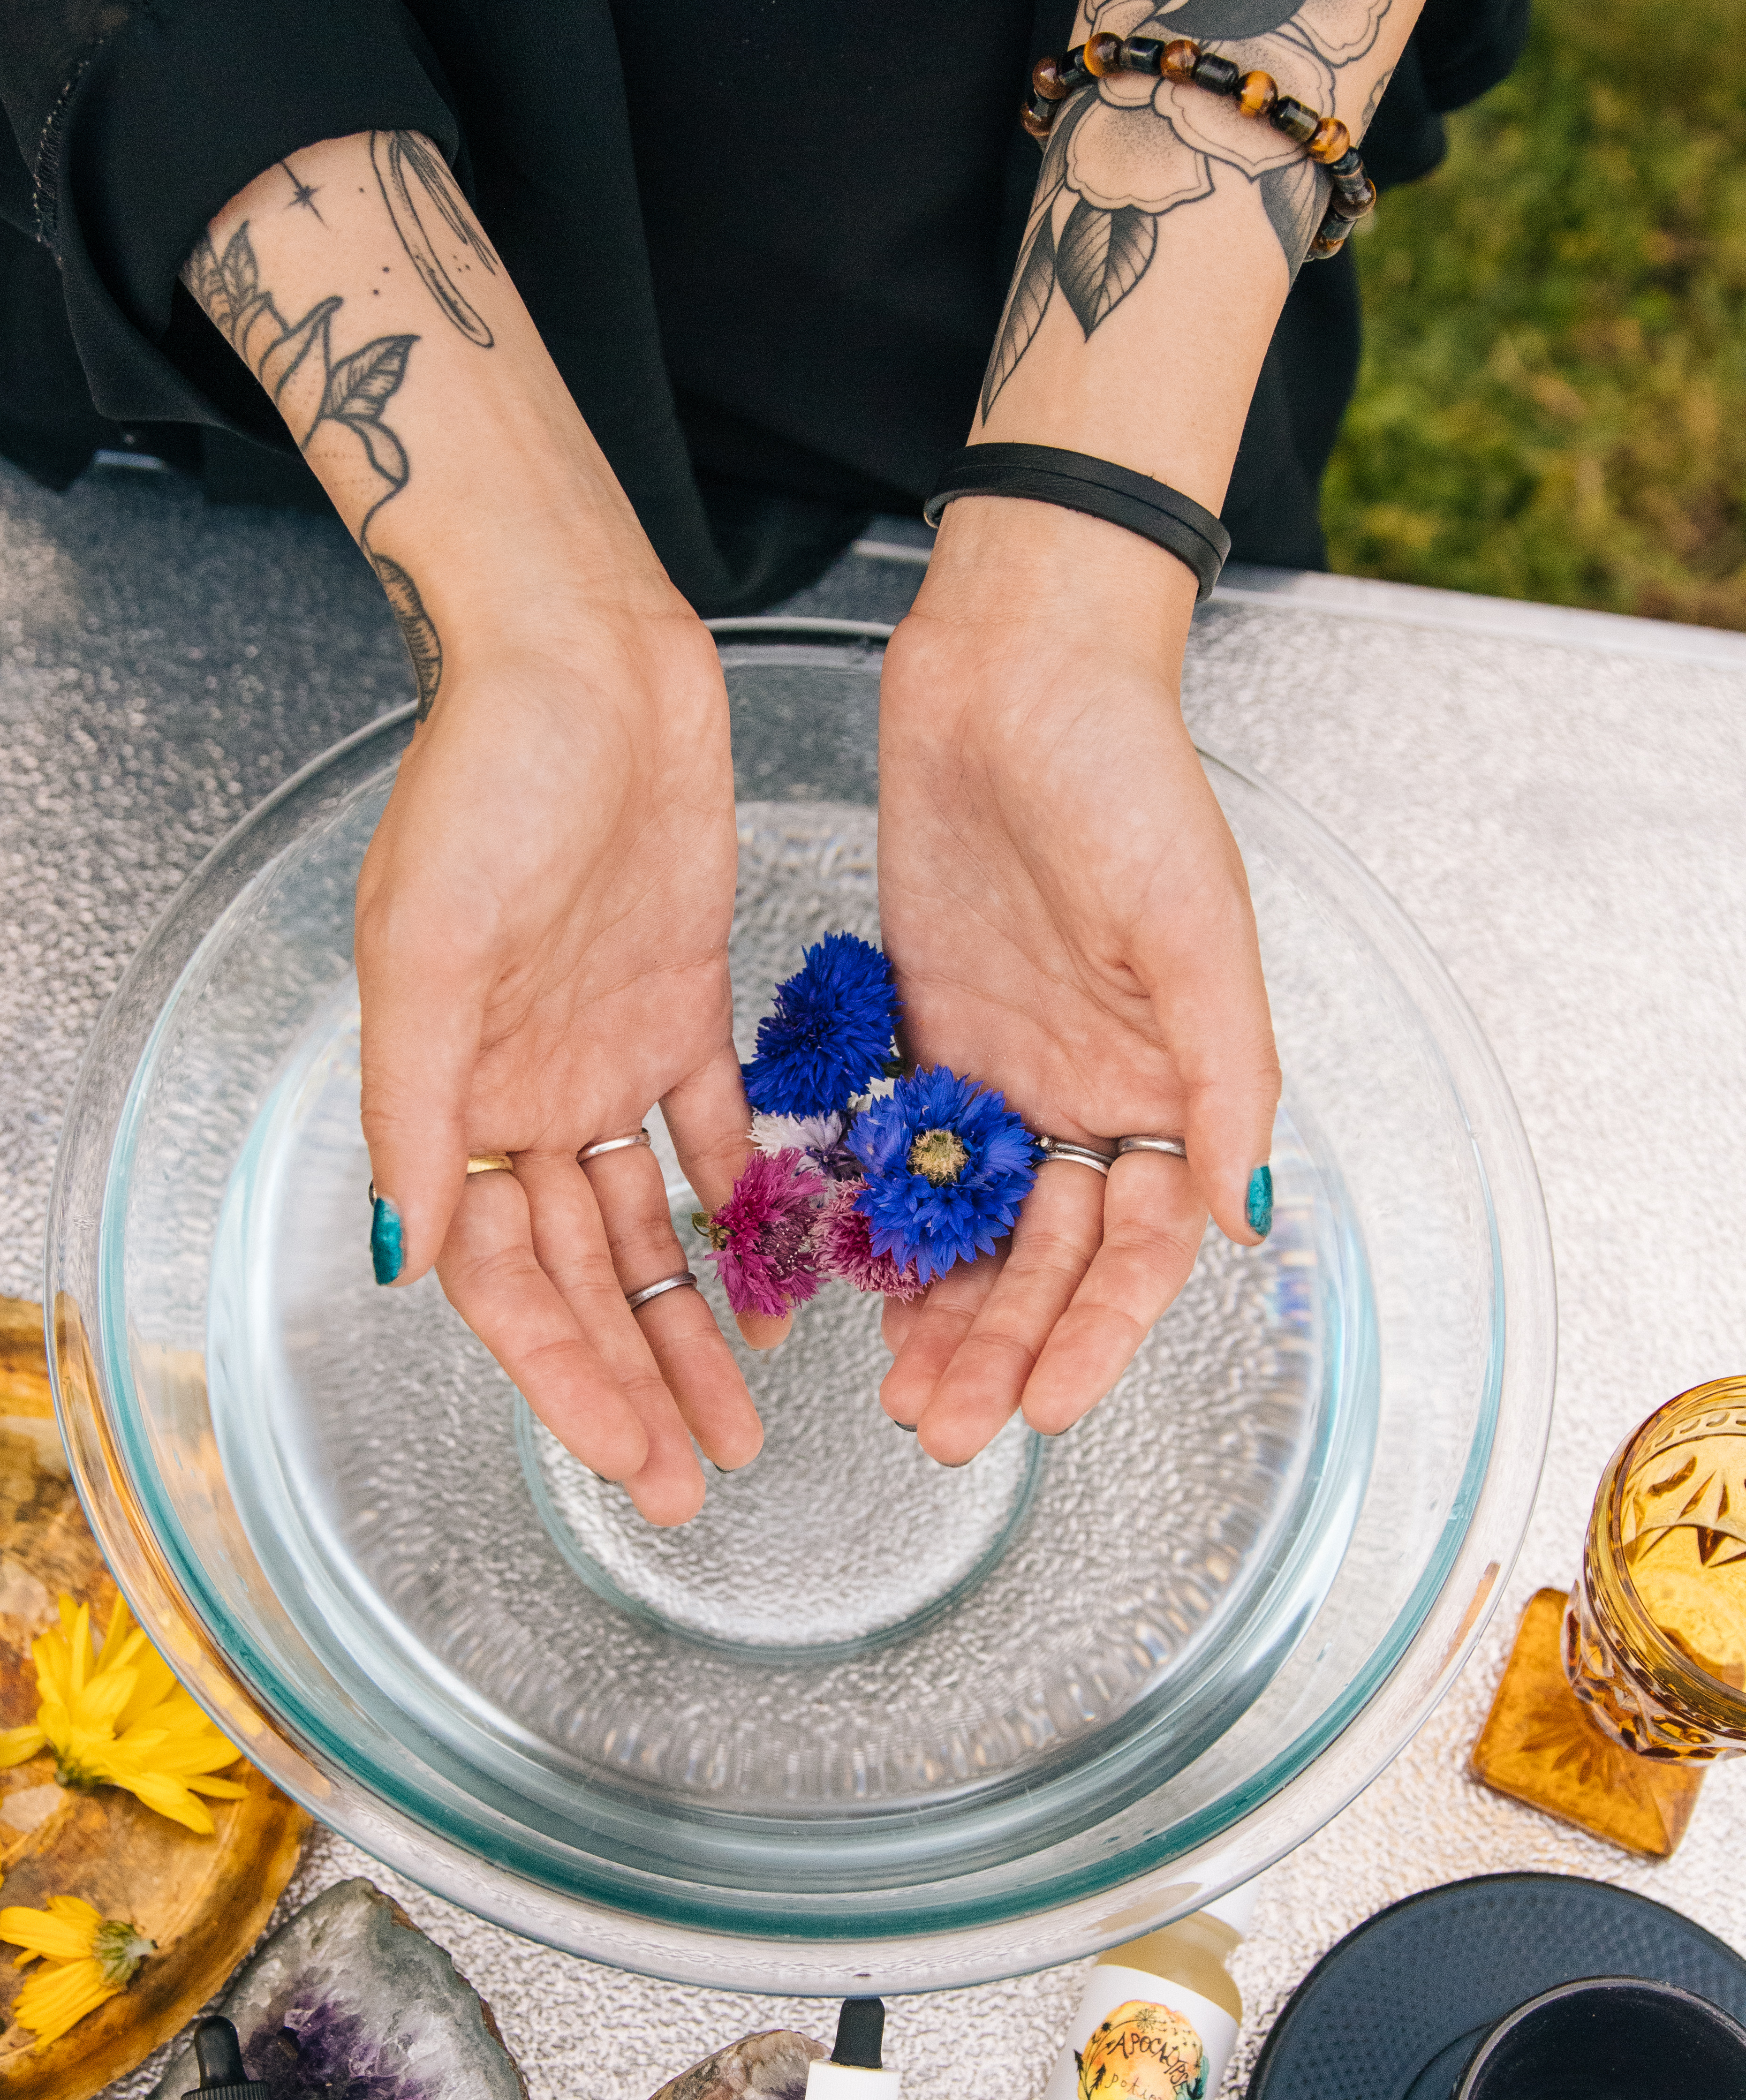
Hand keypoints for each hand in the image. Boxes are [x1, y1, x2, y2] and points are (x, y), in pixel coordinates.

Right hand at [356, 599, 772, 1525]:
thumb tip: (399, 1254)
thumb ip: (414, 1107)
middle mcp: (524, 1093)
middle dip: (635, 1379)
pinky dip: (739, 1213)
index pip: (501, 1278)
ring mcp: (603, 1056)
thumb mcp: (426, 952)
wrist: (582, 667)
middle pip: (580, 1276)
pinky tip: (781, 1290)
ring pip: (649, 1229)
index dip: (560, 1374)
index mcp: (449, 1093)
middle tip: (698, 1480)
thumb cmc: (486, 786)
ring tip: (746, 1418)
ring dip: (691, 1322)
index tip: (627, 1456)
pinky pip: (712, 1141)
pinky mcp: (680, 1009)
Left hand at [875, 498, 1279, 1461]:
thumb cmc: (1128, 781)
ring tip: (894, 1389)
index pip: (1138, 1251)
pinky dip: (884, 1223)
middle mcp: (1091, 1095)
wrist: (1016, 671)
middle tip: (939, 1428)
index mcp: (1171, 1086)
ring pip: (974, 1227)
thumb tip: (1251, 1220)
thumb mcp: (1196, 933)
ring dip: (940, 1310)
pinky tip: (848, 1281)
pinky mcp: (927, 1032)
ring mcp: (1006, 1070)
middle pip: (1048, 1259)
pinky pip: (907, 1156)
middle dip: (1000, 1347)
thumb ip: (1223, 1084)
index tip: (1043, 1412)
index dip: (1094, 1337)